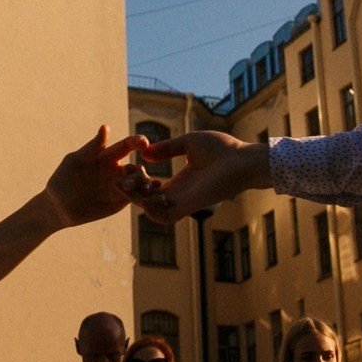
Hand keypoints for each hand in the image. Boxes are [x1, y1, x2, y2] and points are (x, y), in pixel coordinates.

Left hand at [41, 127, 149, 227]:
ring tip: (145, 190)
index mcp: (108, 156)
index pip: (126, 146)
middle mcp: (118, 170)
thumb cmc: (63, 179)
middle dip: (139, 173)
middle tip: (129, 181)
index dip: (137, 142)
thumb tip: (106, 127)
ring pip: (140, 184)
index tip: (144, 142)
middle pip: (137, 168)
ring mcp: (121, 187)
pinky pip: (136, 198)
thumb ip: (92, 147)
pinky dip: (145, 198)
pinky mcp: (121, 202)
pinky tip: (150, 199)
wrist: (58, 206)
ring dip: (144, 186)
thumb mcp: (75, 161)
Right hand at [123, 132, 269, 222]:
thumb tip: (146, 153)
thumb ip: (167, 149)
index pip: (152, 188)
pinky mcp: (189, 205)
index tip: (129, 168)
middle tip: (119, 180)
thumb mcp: (188, 143)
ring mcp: (184, 202)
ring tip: (126, 186)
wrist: (243, 159)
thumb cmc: (223, 149)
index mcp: (180, 181)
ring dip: (136, 201)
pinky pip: (165, 217)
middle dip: (130, 192)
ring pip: (152, 210)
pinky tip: (141, 198)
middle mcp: (180, 194)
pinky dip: (151, 212)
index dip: (137, 181)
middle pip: (147, 201)